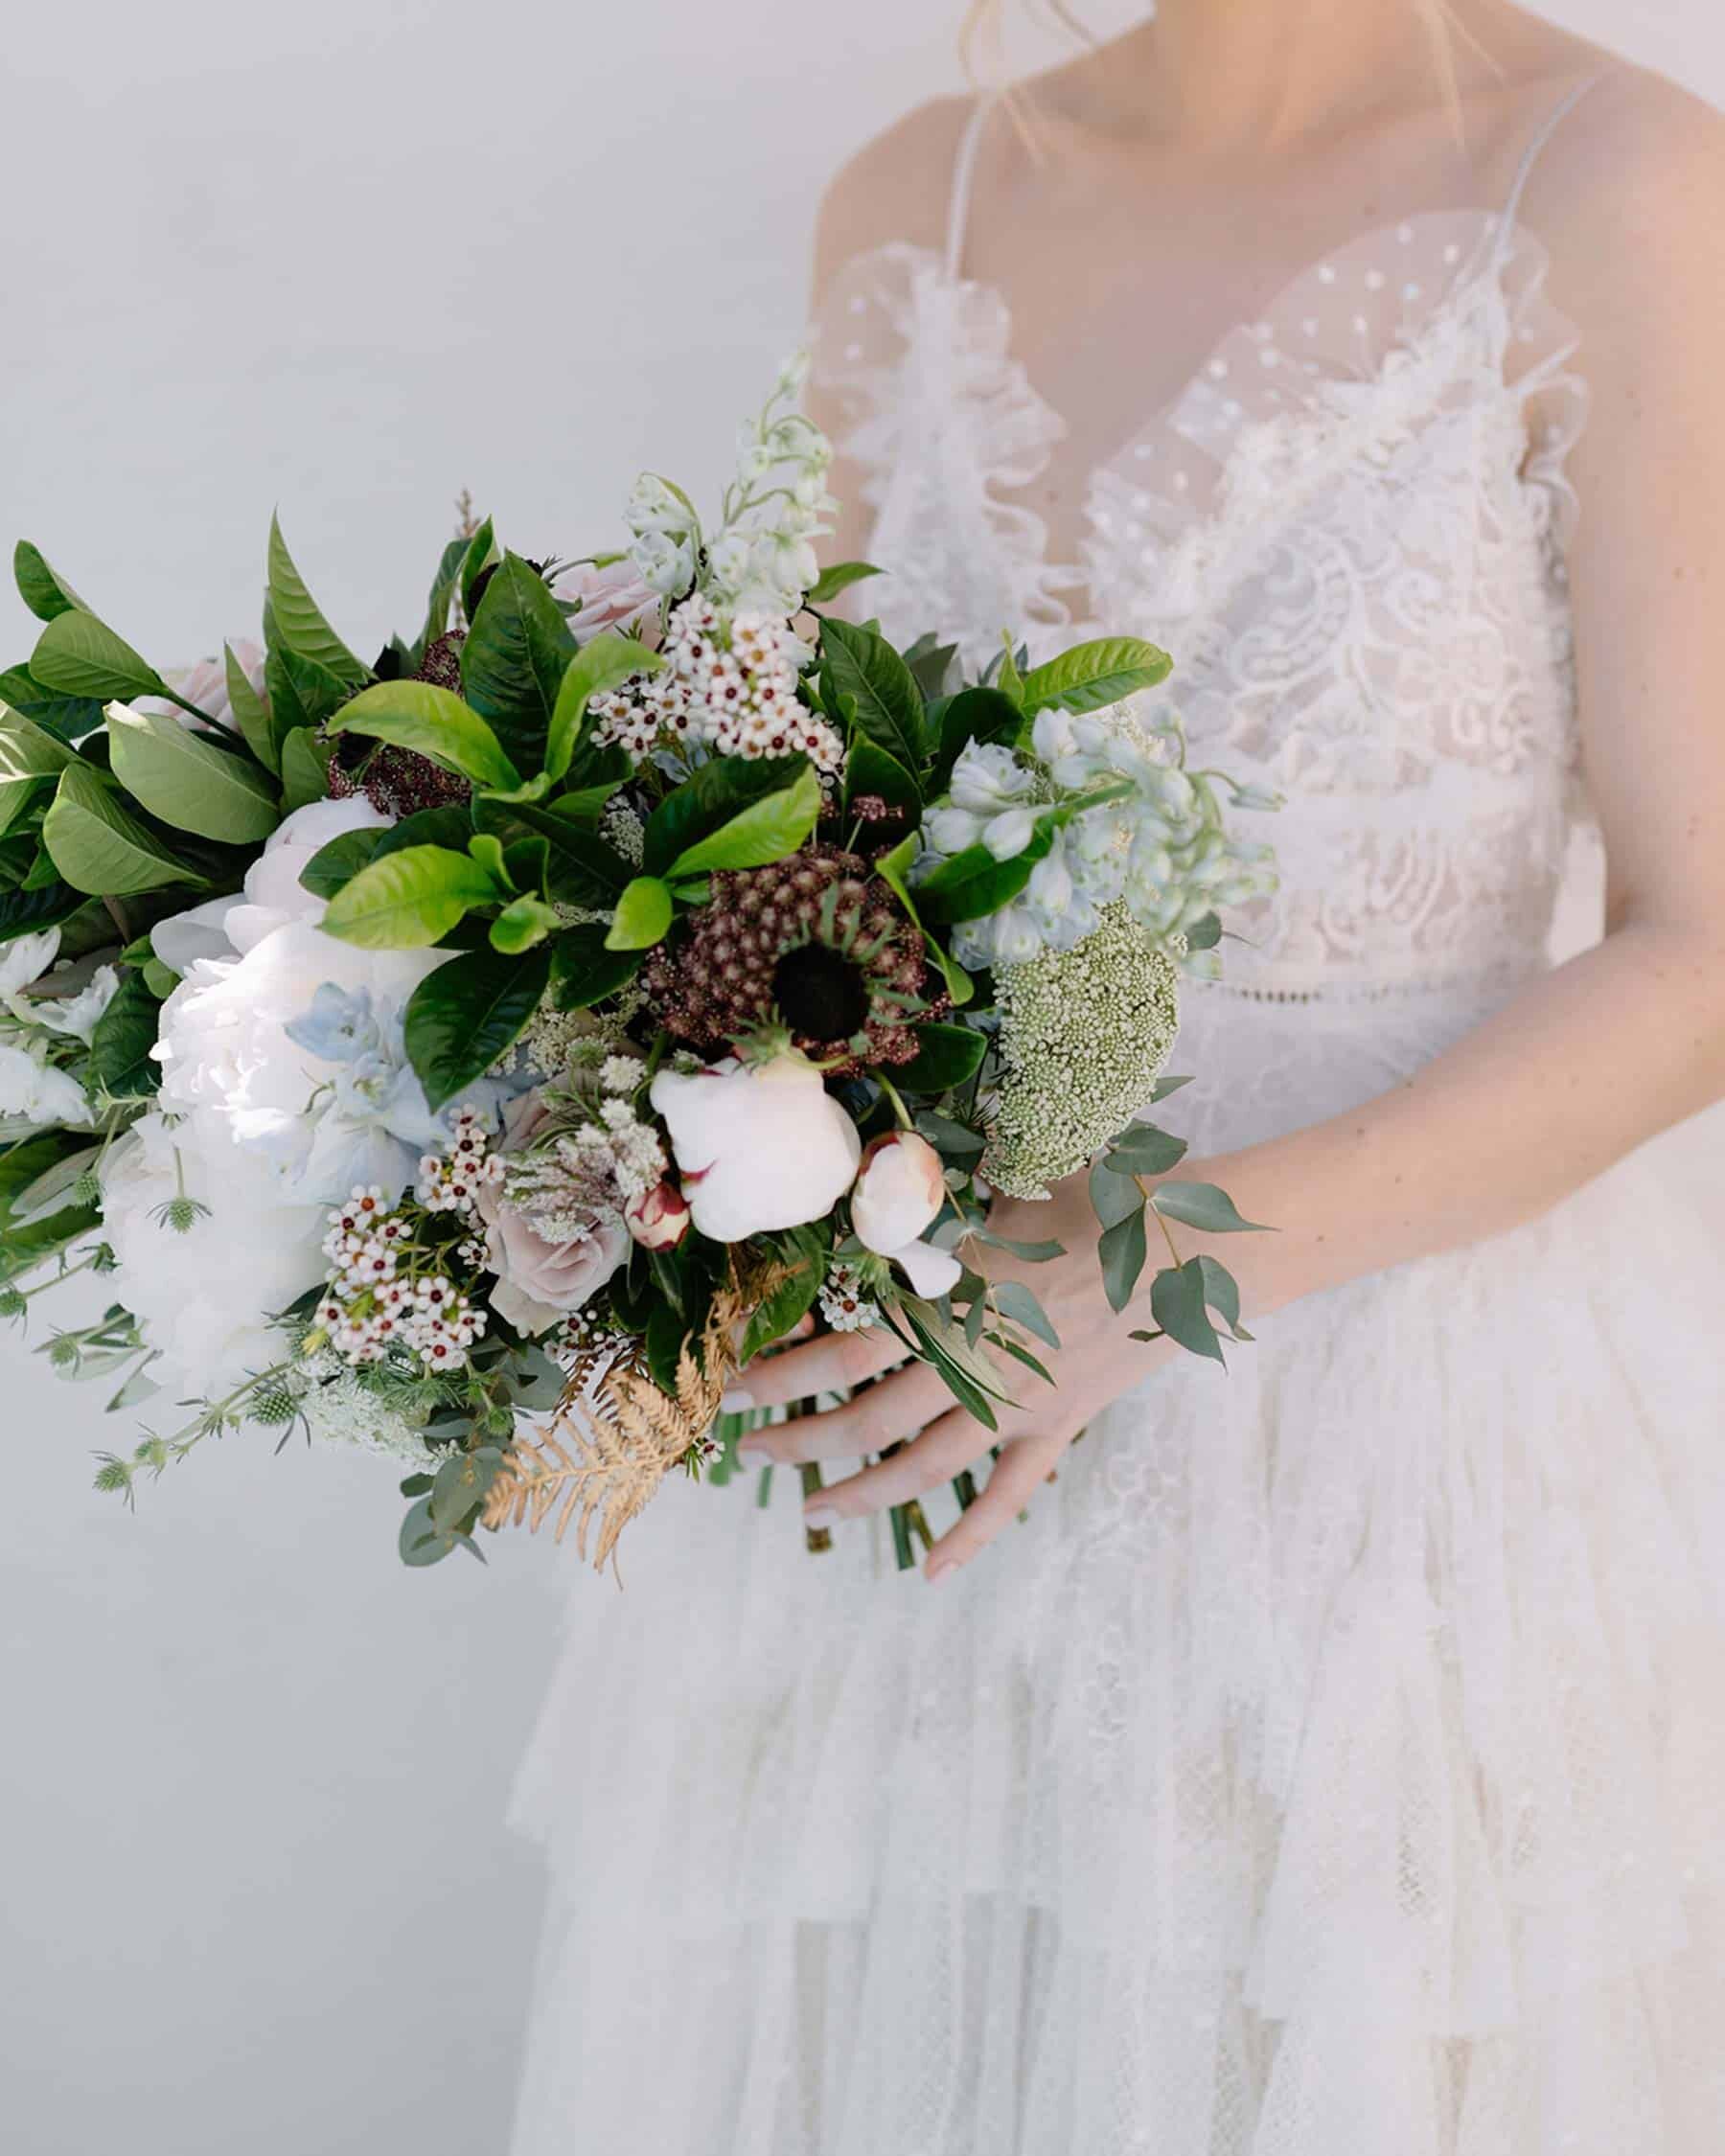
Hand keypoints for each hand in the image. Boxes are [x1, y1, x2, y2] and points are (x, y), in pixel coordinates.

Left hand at [730, 1178, 1174, 1581]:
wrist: (1196, 1245)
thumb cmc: (1099, 1196)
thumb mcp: (1003, 1189)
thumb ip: (933, 1210)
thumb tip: (863, 1203)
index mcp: (956, 1301)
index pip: (848, 1346)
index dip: (786, 1371)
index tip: (735, 1381)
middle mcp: (977, 1362)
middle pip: (869, 1417)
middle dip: (800, 1437)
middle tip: (749, 1450)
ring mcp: (1019, 1405)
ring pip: (922, 1467)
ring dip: (859, 1493)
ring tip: (811, 1510)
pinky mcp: (1058, 1427)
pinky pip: (1007, 1495)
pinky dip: (969, 1535)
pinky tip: (930, 1568)